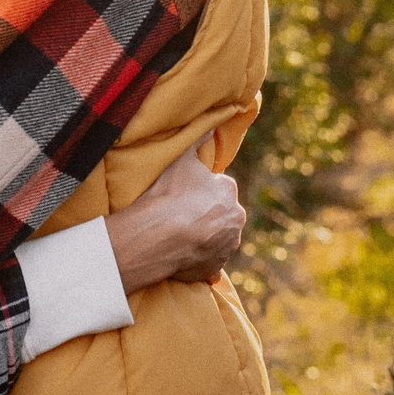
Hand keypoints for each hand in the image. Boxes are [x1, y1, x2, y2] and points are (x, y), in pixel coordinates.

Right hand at [106, 142, 246, 293]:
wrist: (159, 236)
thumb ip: (196, 139)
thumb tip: (209, 126)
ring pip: (218, 239)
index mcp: (228, 192)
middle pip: (222, 215)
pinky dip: (200, 263)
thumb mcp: (181, 159)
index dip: (201, 191)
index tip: (185, 195)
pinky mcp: (214, 268)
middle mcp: (235, 219)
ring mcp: (226, 246)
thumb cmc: (169, 194)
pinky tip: (184, 259)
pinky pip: (208, 266)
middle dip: (207, 215)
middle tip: (181, 216)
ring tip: (180, 237)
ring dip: (205, 238)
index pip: (219, 188)